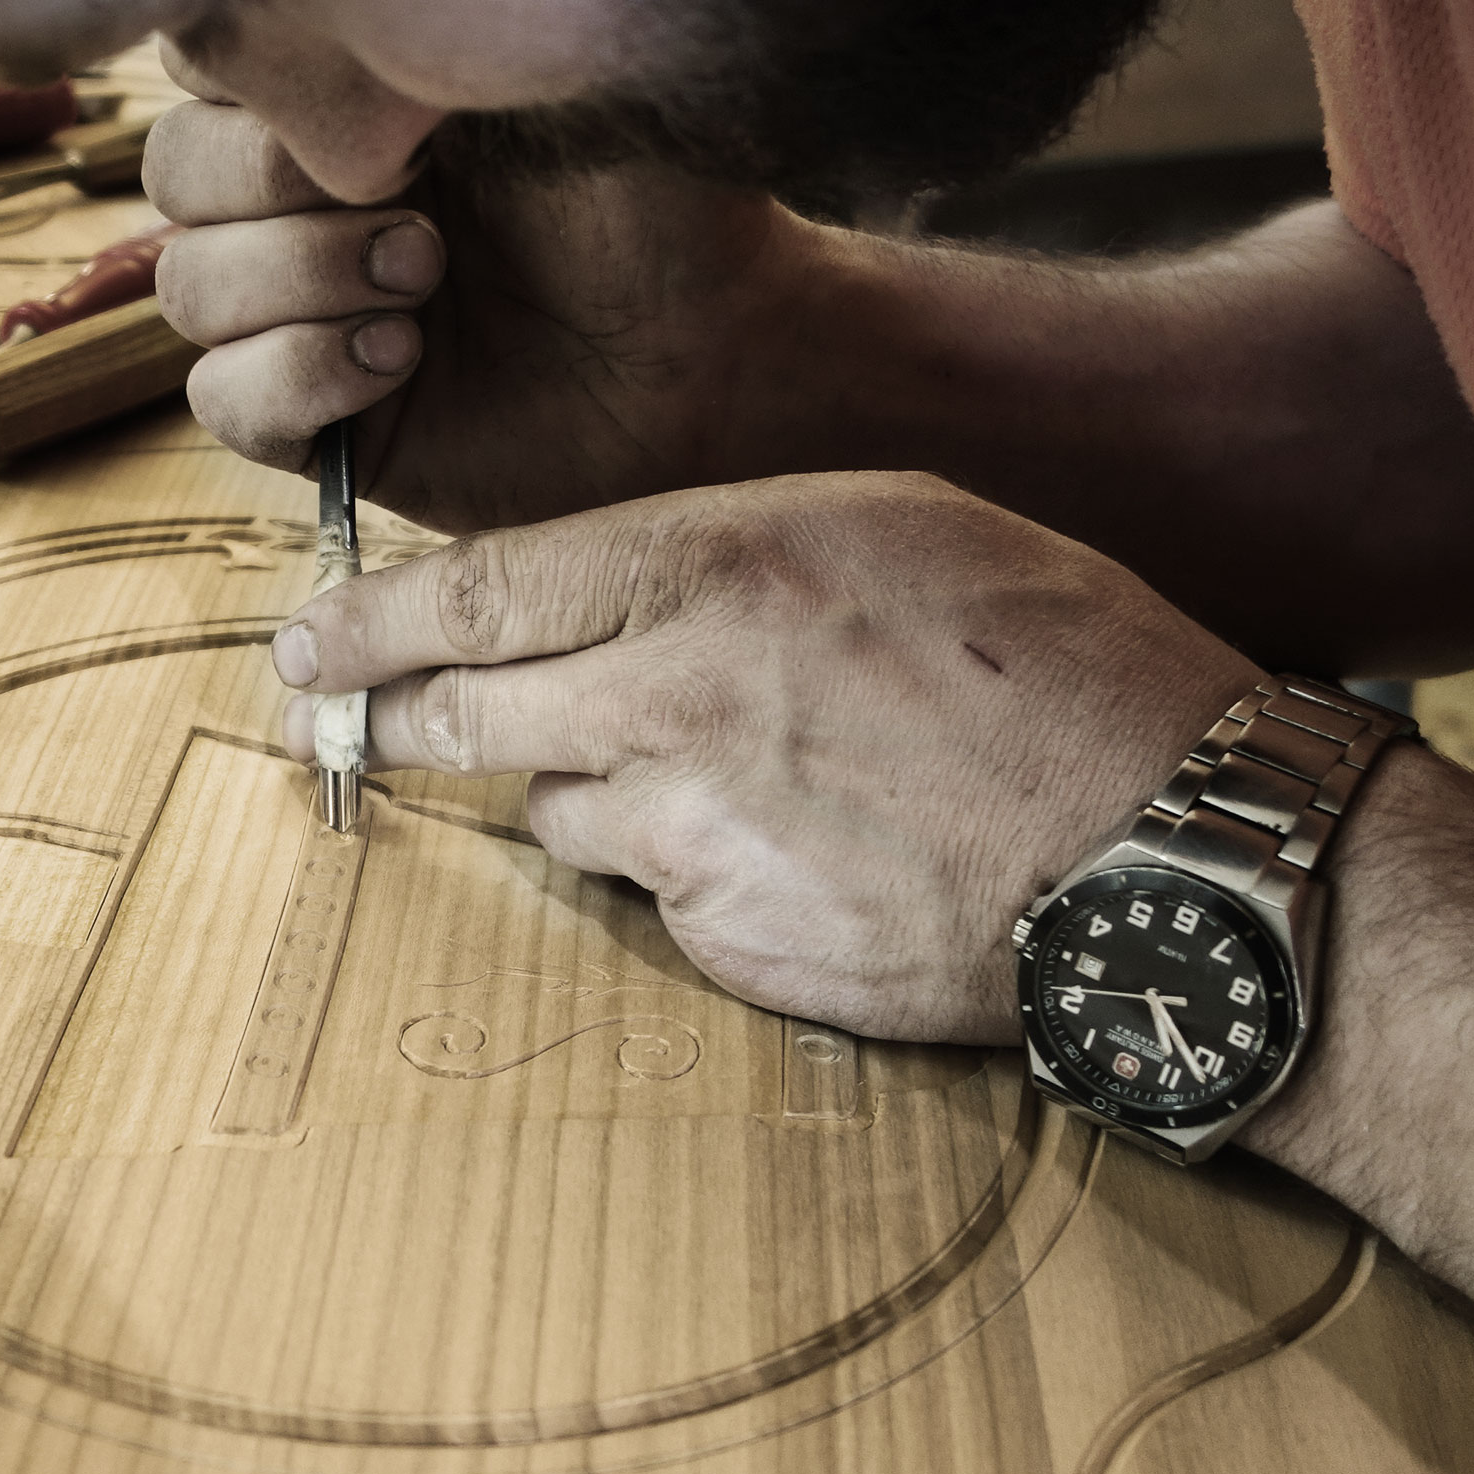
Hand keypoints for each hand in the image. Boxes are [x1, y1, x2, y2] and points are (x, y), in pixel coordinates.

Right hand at [146, 45, 831, 533]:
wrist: (719, 362)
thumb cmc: (664, 209)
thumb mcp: (552, 77)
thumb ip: (421, 32)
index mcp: (350, 103)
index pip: (207, 70)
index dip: (246, 81)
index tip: (364, 100)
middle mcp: (310, 203)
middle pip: (174, 177)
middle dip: (271, 185)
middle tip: (414, 207)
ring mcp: (306, 316)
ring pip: (185, 289)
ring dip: (296, 280)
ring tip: (421, 286)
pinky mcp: (322, 424)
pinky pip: (222, 399)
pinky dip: (297, 373)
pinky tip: (400, 359)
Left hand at [272, 472, 1262, 1042]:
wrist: (1171, 852)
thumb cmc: (1057, 662)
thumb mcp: (892, 527)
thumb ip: (721, 549)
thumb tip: (598, 588)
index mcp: (716, 566)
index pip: (473, 594)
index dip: (364, 621)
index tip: (302, 639)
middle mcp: (674, 700)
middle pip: (463, 714)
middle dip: (393, 715)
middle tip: (351, 718)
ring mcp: (693, 838)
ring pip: (562, 812)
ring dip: (596, 790)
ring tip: (737, 779)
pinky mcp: (728, 946)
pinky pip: (657, 900)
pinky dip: (692, 877)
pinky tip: (801, 855)